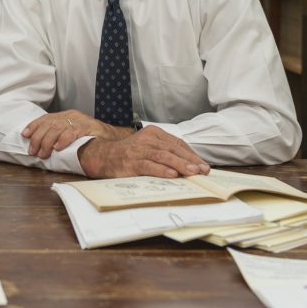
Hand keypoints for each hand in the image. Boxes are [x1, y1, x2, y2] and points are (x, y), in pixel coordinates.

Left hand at [22, 110, 132, 159]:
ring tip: (43, 153)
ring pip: (58, 128)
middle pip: (49, 124)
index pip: (46, 118)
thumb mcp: (73, 134)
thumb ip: (59, 136)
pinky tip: (58, 148)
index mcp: (66, 116)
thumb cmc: (91, 139)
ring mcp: (80, 120)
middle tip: (33, 151)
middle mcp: (72, 116)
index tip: (24, 135)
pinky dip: (63, 140)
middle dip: (38, 138)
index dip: (34, 126)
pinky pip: (73, 132)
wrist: (113, 138)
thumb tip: (40, 146)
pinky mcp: (88, 127)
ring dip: (47, 142)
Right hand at [78, 126, 210, 178]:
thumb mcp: (148, 147)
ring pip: (164, 156)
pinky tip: (172, 175)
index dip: (192, 155)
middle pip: (173, 149)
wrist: (103, 156)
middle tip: (203, 170)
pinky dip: (162, 170)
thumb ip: (165, 153)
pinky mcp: (131, 162)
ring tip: (192, 172)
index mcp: (154, 133)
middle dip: (190, 160)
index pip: (177, 143)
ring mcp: (139, 150)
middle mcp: (147, 139)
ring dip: (180, 164)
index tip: (203, 166)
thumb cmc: (130, 154)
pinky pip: (149, 166)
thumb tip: (190, 166)